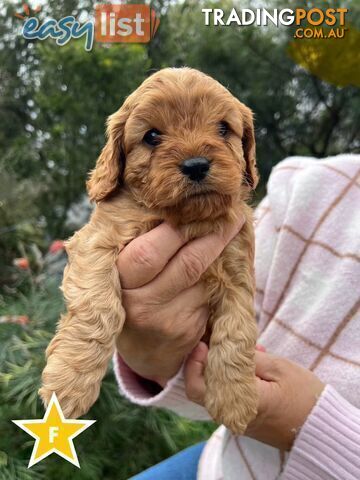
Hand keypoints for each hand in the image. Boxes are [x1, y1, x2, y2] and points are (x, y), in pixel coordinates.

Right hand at [116, 216, 244, 385]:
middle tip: (234, 217)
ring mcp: (167, 320)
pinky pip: (211, 296)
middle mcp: (142, 303)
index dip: (181, 227)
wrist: (140, 349)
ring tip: (232, 234)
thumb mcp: (121, 269)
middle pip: (189, 263)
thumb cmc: (129, 294)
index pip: (151, 251)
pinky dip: (220, 278)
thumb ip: (139, 241)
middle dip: (216, 236)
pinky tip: (223, 268)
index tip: (201, 206)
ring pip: (206, 278)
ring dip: (222, 255)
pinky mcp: (188, 331)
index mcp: (120, 280)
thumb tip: (176, 204)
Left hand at [184, 343, 324, 450]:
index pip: (199, 386)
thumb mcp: (278, 368)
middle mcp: (231, 414)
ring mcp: (236, 418)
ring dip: (217, 366)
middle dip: (201, 361)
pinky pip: (226, 393)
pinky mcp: (243, 416)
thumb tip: (221, 344)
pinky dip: (229, 376)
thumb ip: (246, 358)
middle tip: (210, 339)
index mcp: (238, 401)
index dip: (194, 362)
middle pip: (200, 388)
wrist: (320, 429)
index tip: (202, 341)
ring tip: (235, 346)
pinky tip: (246, 360)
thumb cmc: (304, 396)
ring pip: (213, 389)